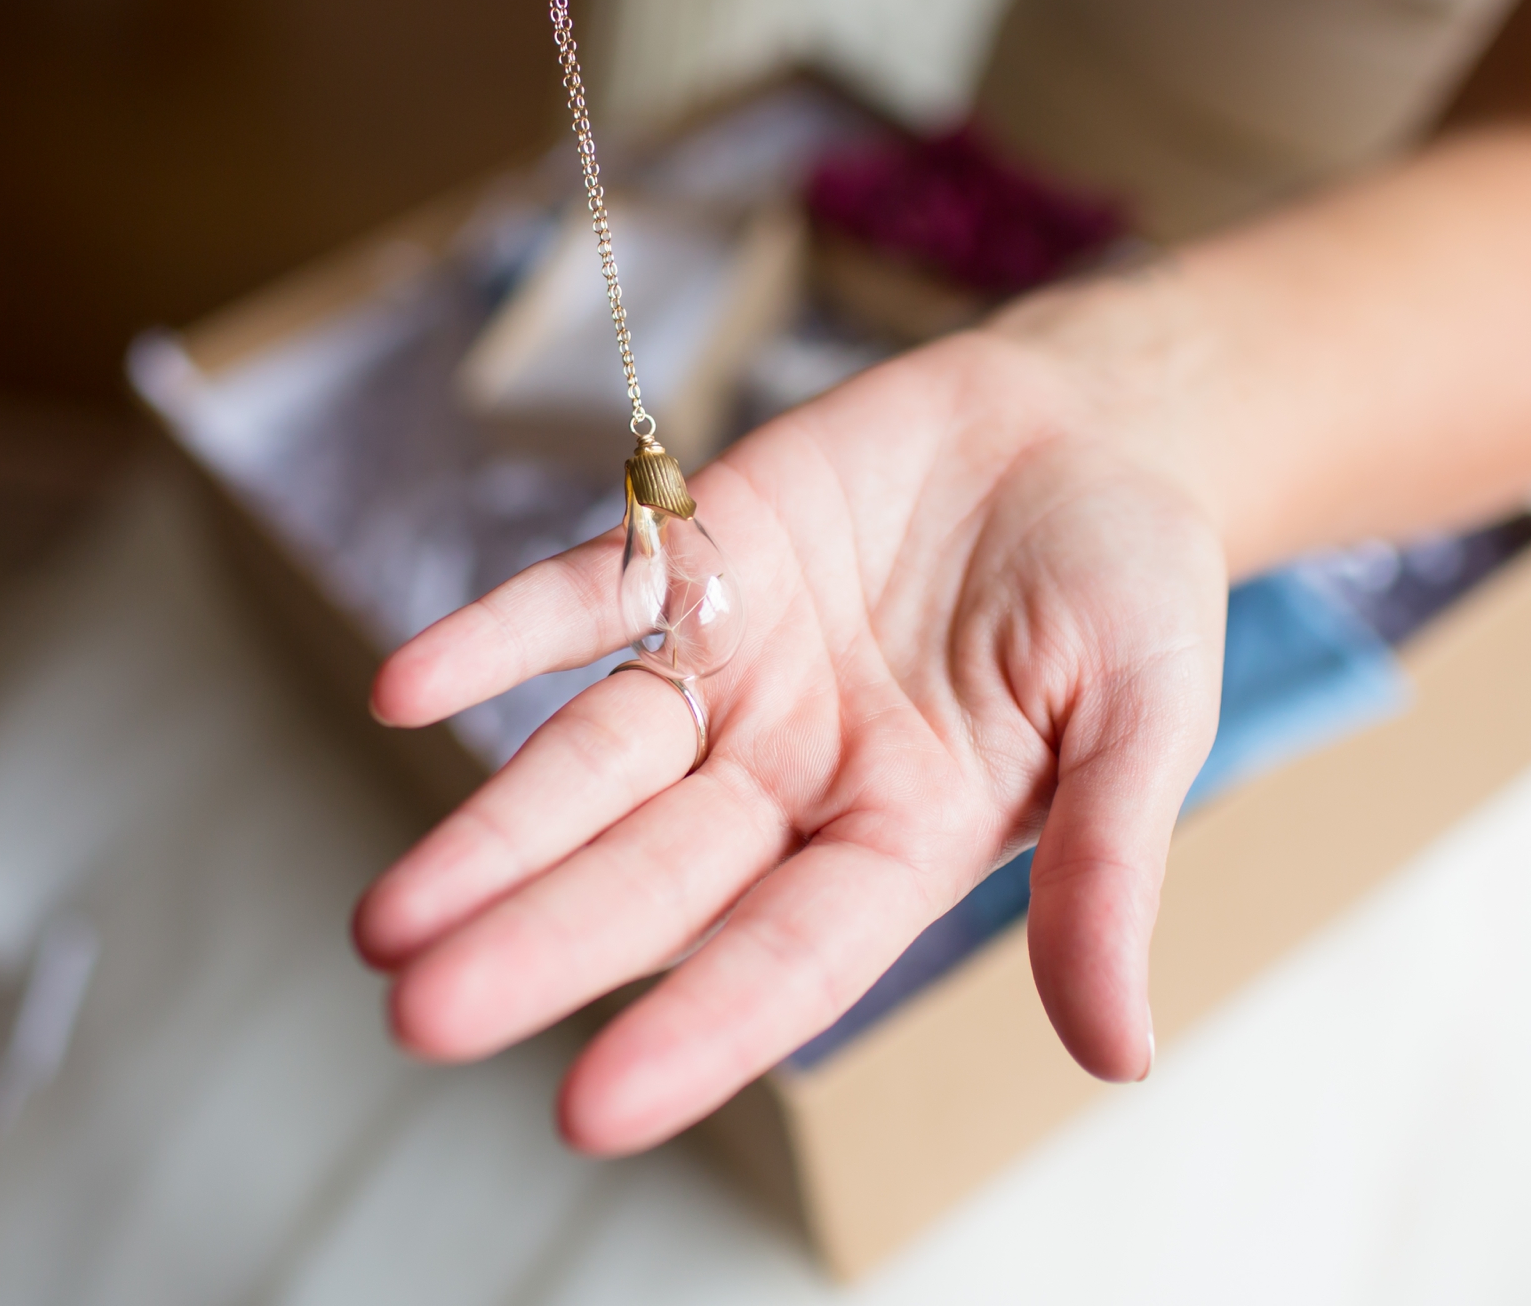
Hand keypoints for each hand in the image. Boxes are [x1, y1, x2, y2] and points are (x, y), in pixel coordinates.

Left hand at [355, 326, 1227, 1153]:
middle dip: (544, 942)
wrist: (1083, 423)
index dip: (698, 1026)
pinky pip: (581, 601)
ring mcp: (731, 670)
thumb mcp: (1145, 716)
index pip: (788, 952)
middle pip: (654, 871)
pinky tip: (404, 687)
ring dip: (490, 831)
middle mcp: (792, 773)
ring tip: (384, 919)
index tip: (588, 1107)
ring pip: (592, 761)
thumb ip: (1107, 865)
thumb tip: (1119, 1055)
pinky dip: (492, 637)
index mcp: (903, 834)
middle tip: (422, 1015)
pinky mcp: (694, 558)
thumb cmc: (1131, 581)